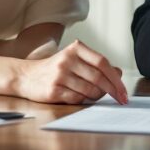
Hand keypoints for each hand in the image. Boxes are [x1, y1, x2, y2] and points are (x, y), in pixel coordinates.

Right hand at [13, 39, 128, 104]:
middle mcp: (67, 59)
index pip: (102, 62)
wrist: (26, 76)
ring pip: (89, 90)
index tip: (124, 90)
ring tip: (95, 96)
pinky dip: (83, 100)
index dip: (116, 78)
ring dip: (97, 96)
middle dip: (112, 91)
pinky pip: (77, 98)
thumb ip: (95, 64)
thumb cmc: (55, 69)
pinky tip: (79, 97)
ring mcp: (59, 75)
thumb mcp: (75, 60)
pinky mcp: (53, 90)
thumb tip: (118, 73)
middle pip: (98, 77)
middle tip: (120, 99)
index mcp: (75, 49)